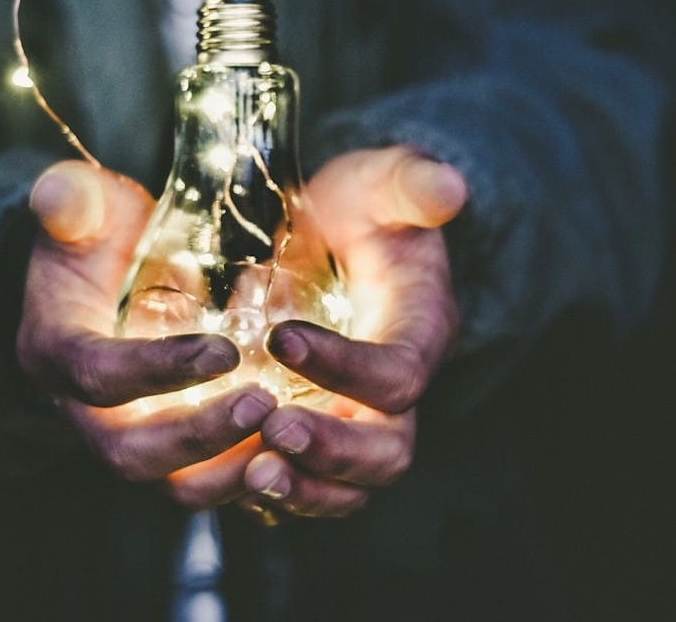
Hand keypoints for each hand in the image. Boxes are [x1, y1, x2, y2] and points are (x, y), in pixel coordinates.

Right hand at [16, 160, 276, 500]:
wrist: (99, 277)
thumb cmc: (96, 237)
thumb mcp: (82, 208)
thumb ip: (72, 201)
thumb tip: (57, 195)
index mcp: (56, 351)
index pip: (97, 375)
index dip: (156, 370)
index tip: (224, 351)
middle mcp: (83, 410)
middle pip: (130, 453)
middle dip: (198, 437)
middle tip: (264, 405)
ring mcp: (126, 435)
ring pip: (170, 483)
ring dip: (228, 471)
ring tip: (289, 437)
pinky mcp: (166, 448)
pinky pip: (203, 482)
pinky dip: (247, 476)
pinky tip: (296, 452)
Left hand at [240, 146, 467, 518]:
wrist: (340, 234)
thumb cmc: (363, 208)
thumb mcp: (384, 183)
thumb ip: (411, 184)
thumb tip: (448, 186)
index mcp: (419, 333)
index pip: (398, 374)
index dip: (346, 366)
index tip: (281, 337)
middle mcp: (394, 391)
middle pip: (386, 450)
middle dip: (333, 450)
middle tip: (273, 431)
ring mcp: (356, 417)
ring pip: (347, 485)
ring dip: (302, 489)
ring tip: (251, 474)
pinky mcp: (318, 429)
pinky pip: (305, 482)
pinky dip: (273, 491)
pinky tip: (227, 475)